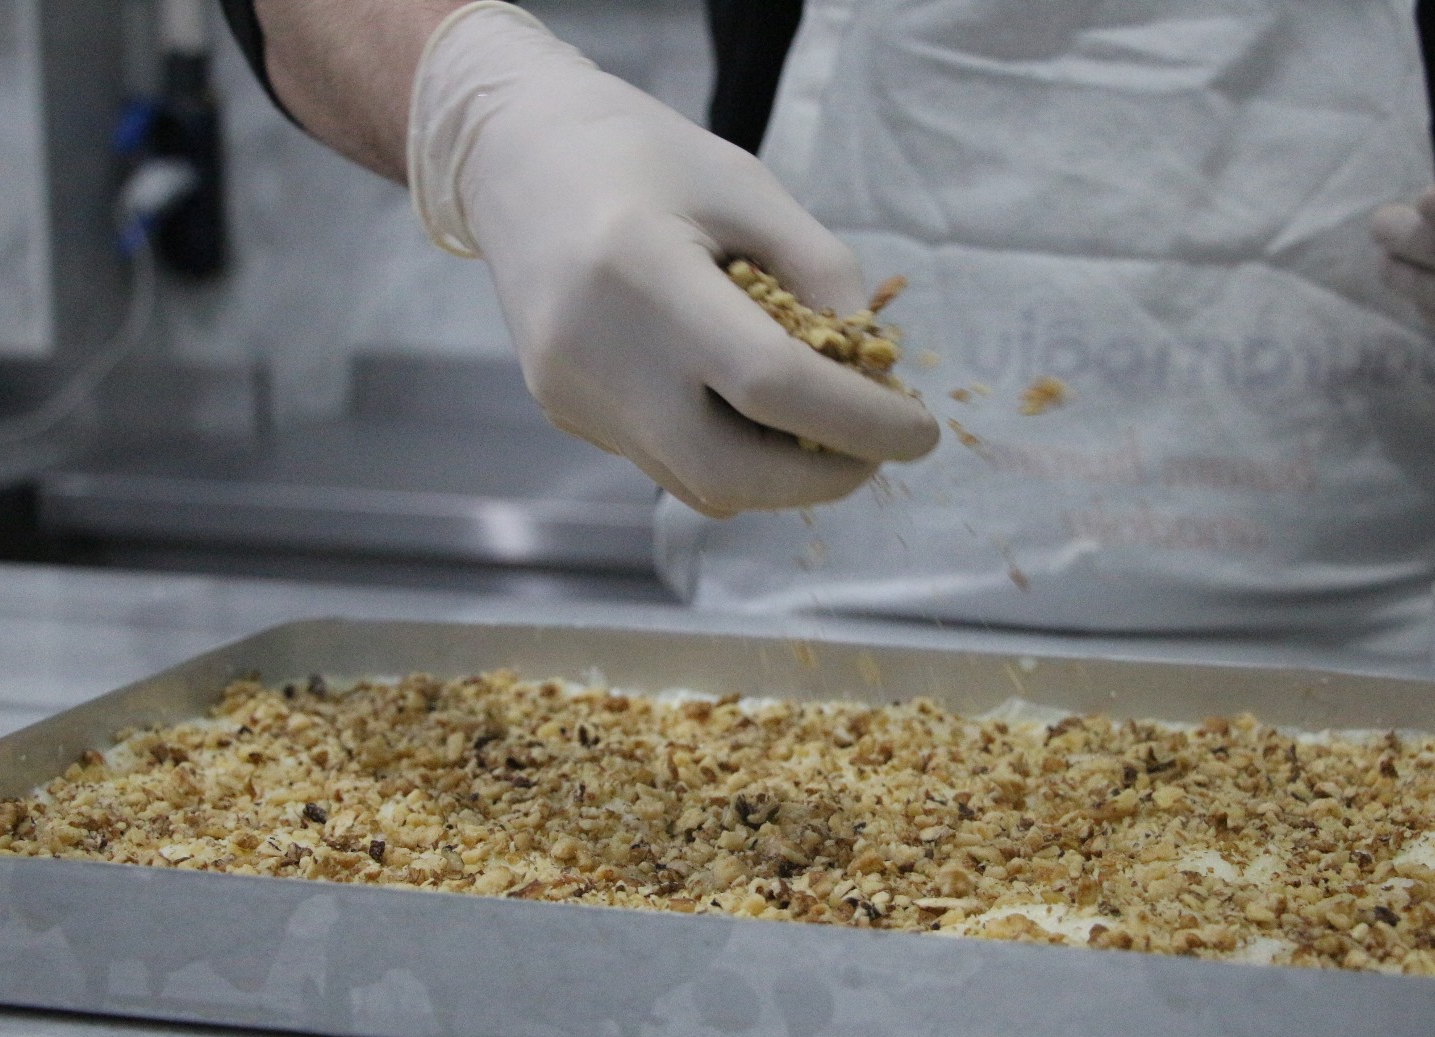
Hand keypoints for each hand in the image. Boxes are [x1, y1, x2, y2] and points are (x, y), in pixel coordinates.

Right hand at [408, 3, 937, 516]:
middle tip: (874, 451)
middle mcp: (596, 352)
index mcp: (643, 274)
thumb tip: (876, 369)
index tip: (918, 431)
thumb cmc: (645, 157)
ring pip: (697, 483)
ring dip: (776, 475)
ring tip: (821, 430)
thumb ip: (821, 274)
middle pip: (729, 472)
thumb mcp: (748, 188)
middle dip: (822, 478)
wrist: (515, 156)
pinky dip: (726, 453)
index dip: (860, 422)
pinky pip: (664, 461)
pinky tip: (749, 410)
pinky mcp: (563, 411)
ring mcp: (572, 393)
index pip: (770, 386)